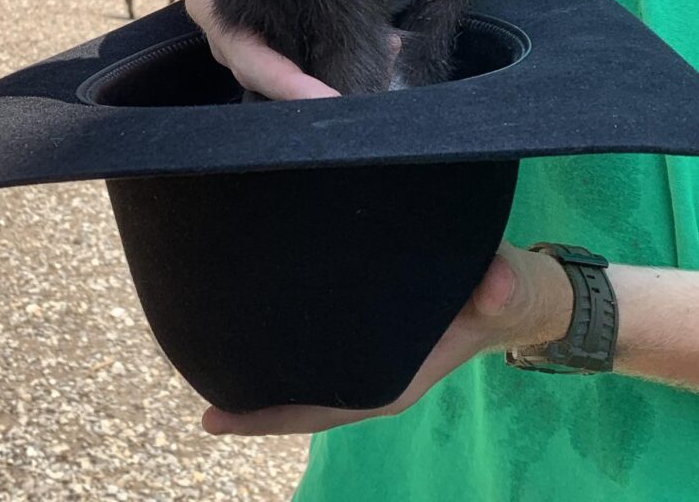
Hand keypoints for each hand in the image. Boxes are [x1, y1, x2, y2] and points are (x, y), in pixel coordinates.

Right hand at [161, 0, 423, 99]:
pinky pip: (327, 26)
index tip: (324, 98)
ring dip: (355, 43)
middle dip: (330, 80)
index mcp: (217, 12)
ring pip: (312, 52)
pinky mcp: (292, 14)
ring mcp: (270, 26)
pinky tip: (391, 16)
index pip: (251, 61)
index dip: (286, 85)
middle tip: (375, 75)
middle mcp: (245, 29)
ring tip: (392, 41)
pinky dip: (363, 8)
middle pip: (287, 73)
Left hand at [201, 242, 573, 435]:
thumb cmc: (505, 292)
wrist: (514, 290)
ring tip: (204, 362)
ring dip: (263, 373)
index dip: (270, 418)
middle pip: (303, 399)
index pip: (324, 408)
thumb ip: (501, 286)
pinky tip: (248, 328)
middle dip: (252, 402)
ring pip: (306, 374)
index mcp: (397, 375)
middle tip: (192, 392)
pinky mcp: (368, 327)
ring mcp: (369, 353)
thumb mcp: (507, 286)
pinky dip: (283, 344)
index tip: (214, 421)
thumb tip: (491, 289)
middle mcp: (375, 371)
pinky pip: (316, 345)